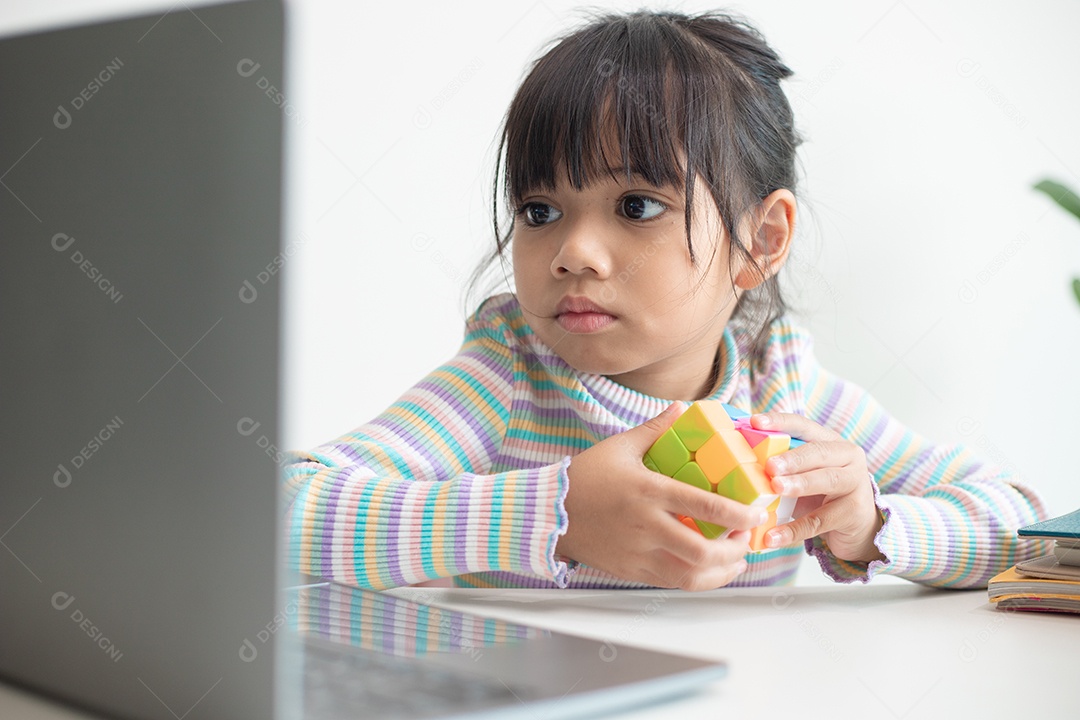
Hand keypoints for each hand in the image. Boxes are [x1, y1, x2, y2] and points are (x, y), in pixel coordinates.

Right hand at [556, 402, 766, 590]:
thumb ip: (655, 429)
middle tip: (746, 538)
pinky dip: (697, 580)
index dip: (739, 514)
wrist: (549, 512)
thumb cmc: (585, 477)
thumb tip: (682, 408)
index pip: (705, 507)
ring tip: (735, 559)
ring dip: (721, 572)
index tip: (757, 513)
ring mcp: (639, 552)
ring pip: (690, 576)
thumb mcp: (620, 447)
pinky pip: (672, 582)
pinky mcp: (631, 570)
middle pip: (704, 552)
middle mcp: (647, 526)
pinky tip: (708, 570)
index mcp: (649, 492)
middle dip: (735, 550)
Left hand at [750, 412, 884, 563]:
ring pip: (826, 480)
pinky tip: (773, 537)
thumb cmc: (822, 495)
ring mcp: (855, 484)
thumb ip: (781, 465)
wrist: (859, 526)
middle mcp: (847, 457)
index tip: (755, 421)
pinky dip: (794, 530)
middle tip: (770, 465)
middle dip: (793, 458)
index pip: (804, 426)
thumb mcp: (804, 474)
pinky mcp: (853, 513)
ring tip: (776, 488)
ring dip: (799, 484)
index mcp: (830, 441)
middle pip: (819, 452)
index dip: (780, 422)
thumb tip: (735, 460)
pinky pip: (819, 521)